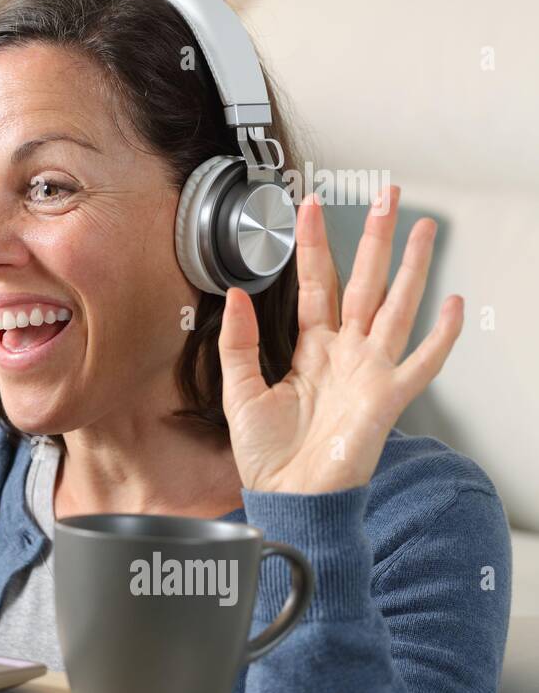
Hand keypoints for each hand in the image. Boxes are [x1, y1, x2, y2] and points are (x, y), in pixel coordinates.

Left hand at [217, 185, 463, 493]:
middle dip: (374, 238)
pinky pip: (422, 362)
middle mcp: (345, 354)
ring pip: (396, 306)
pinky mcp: (388, 398)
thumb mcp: (238, 392)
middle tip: (385, 196)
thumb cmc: (267, 455)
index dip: (314, 246)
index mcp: (310, 350)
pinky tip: (453, 306)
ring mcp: (370, 372)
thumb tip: (238, 295)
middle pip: (364, 283)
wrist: (286, 497)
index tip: (310, 207)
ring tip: (421, 227)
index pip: (315, 285)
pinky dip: (441, 337)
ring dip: (410, 267)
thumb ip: (239, 343)